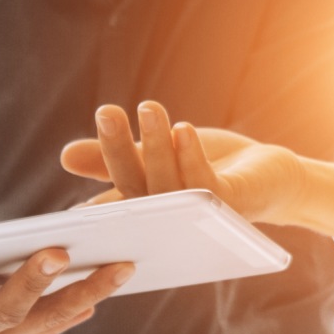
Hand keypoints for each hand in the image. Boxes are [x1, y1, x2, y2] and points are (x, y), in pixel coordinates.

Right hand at [59, 101, 303, 226]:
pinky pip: (207, 187)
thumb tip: (64, 157)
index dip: (94, 175)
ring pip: (169, 186)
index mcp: (146, 218)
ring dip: (158, 146)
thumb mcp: (154, 157)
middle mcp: (167, 227)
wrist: (268, 179)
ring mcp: (199, 220)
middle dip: (119, 149)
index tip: (68, 155)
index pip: (111, 202)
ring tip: (148, 107)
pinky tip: (183, 129)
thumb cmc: (205, 169)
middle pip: (136, 189)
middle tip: (105, 111)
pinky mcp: (231, 208)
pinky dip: (193, 157)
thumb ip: (113, 158)